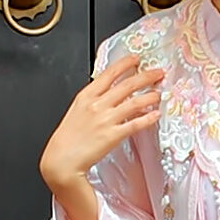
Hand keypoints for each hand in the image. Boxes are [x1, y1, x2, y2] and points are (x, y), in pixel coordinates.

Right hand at [39, 55, 163, 190]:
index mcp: (86, 96)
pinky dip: (148, 118)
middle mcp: (97, 105)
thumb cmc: (67, 138)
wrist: (60, 160)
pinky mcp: (112, 135)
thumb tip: (110, 93)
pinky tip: (155, 115)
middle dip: (146, 76)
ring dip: (150, 96)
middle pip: (127, 85)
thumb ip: (93, 100)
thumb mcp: (76, 110)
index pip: (109, 74)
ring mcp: (106, 119)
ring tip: (159, 94)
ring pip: (134, 102)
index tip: (136, 59)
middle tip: (158, 73)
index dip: (125, 64)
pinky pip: (135, 124)